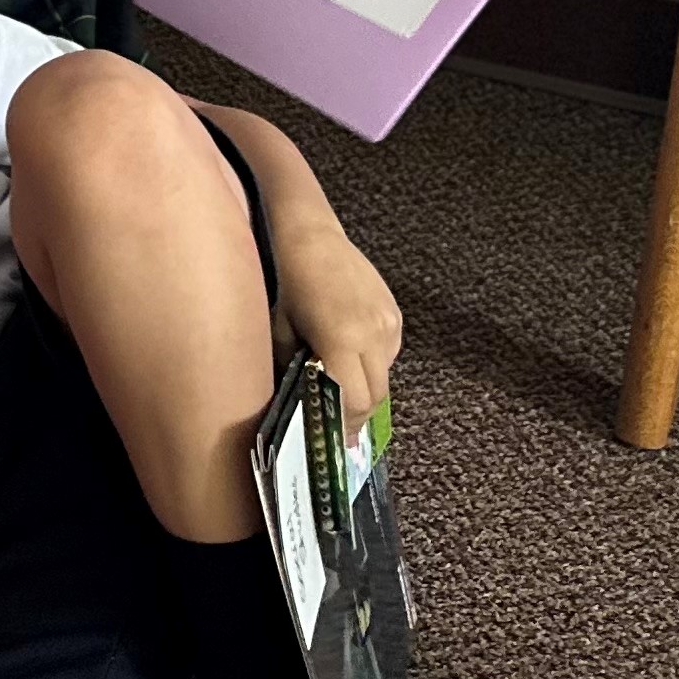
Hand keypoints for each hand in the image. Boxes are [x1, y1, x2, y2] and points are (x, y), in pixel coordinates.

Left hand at [274, 220, 403, 426]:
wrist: (313, 238)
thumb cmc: (289, 283)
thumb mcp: (281, 330)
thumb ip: (294, 369)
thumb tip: (302, 405)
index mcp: (343, 339)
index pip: (353, 400)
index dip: (345, 423)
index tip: (336, 440)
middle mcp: (374, 335)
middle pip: (375, 395)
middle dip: (358, 414)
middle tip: (339, 424)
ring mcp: (390, 324)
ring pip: (383, 376)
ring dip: (365, 387)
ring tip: (340, 386)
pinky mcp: (396, 316)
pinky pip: (387, 354)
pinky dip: (371, 363)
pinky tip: (349, 353)